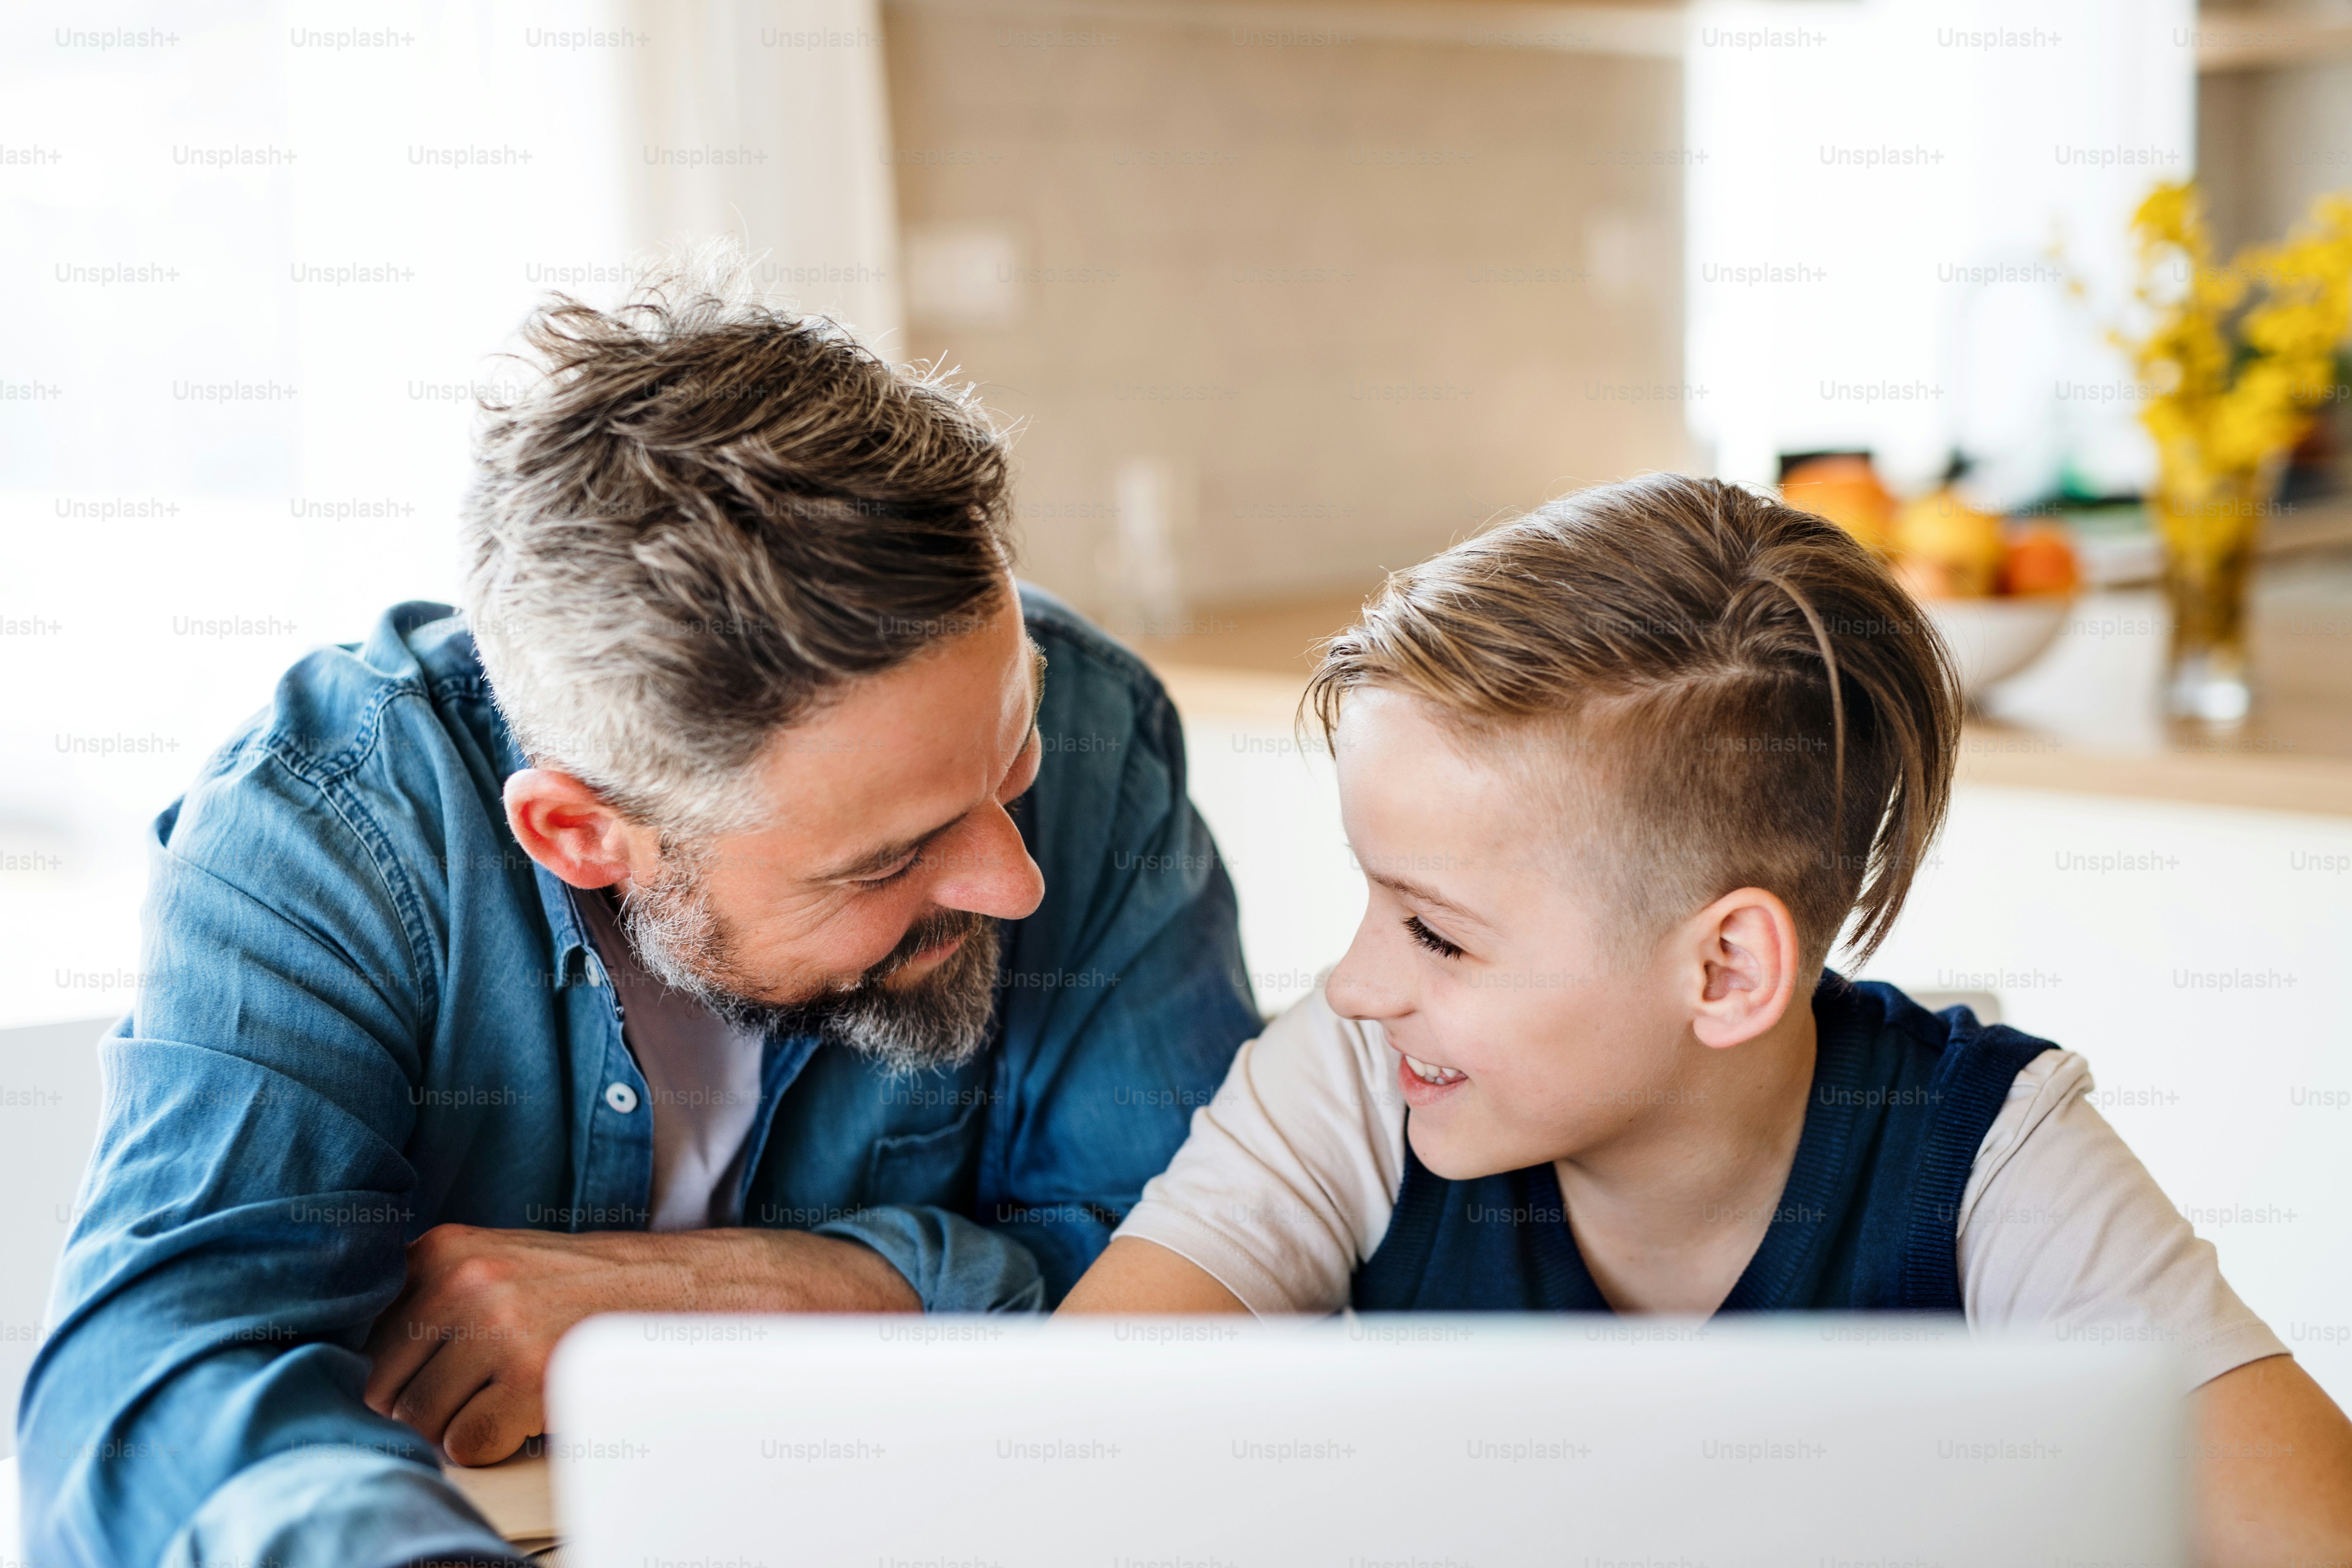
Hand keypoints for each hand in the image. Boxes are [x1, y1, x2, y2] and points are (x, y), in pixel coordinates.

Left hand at [363, 1224, 918, 1464]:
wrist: (689, 1293)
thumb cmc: (592, 1290)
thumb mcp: (502, 1266)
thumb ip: (434, 1300)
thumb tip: (366, 1374)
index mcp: (447, 1248)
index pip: (366, 1335)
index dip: (395, 1369)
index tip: (429, 1373)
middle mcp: (464, 1280)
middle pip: (385, 1385)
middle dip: (424, 1404)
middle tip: (481, 1390)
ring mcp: (496, 1326)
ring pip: (422, 1421)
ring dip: (461, 1425)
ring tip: (512, 1396)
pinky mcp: (527, 1376)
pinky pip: (467, 1445)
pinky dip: (495, 1444)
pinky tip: (531, 1411)